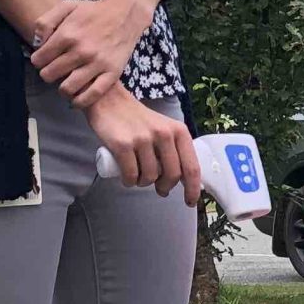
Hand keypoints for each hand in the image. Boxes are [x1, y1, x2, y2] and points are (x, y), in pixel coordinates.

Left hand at [30, 0, 154, 105]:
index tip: (45, 59)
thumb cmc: (93, 11)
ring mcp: (97, 64)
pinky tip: (76, 99)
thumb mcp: (66, 6)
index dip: (38, 60)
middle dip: (48, 73)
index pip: (38, 60)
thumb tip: (36, 44)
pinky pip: (93, 95)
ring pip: (67, 88)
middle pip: (49, 75)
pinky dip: (81, 101)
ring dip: (62, 88)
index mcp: (67, 35)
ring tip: (65, 82)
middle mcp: (80, 51)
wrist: (125, 14)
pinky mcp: (112, 73)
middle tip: (55, 69)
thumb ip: (45, 22)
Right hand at [83, 86, 200, 205]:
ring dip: (143, 184)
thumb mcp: (164, 129)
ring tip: (138, 176)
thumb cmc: (139, 120)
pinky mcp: (122, 145)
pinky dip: (129, 182)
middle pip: (172, 176)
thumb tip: (182, 181)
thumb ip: (175, 149)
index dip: (192, 189)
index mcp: (179, 132)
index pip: (192, 167)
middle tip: (159, 188)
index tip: (190, 201)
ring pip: (149, 177)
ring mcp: (143, 139)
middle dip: (165, 188)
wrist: (110, 102)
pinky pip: (130, 175)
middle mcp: (164, 135)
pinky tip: (127, 179)